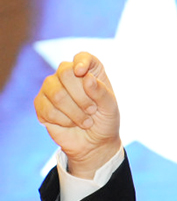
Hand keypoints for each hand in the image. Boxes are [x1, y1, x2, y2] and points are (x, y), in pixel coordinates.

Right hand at [35, 52, 120, 178]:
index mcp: (90, 71)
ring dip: (73, 111)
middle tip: (92, 110)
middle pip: (65, 72)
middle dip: (81, 96)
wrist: (94, 143)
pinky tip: (70, 124)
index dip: (81, 61)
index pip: (82, 57)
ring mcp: (52, 88)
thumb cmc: (105, 120)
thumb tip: (85, 76)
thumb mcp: (110, 107)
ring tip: (85, 121)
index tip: (82, 72)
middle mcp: (68, 75)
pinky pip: (46, 108)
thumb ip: (101, 91)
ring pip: (56, 92)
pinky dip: (63, 120)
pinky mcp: (41, 104)